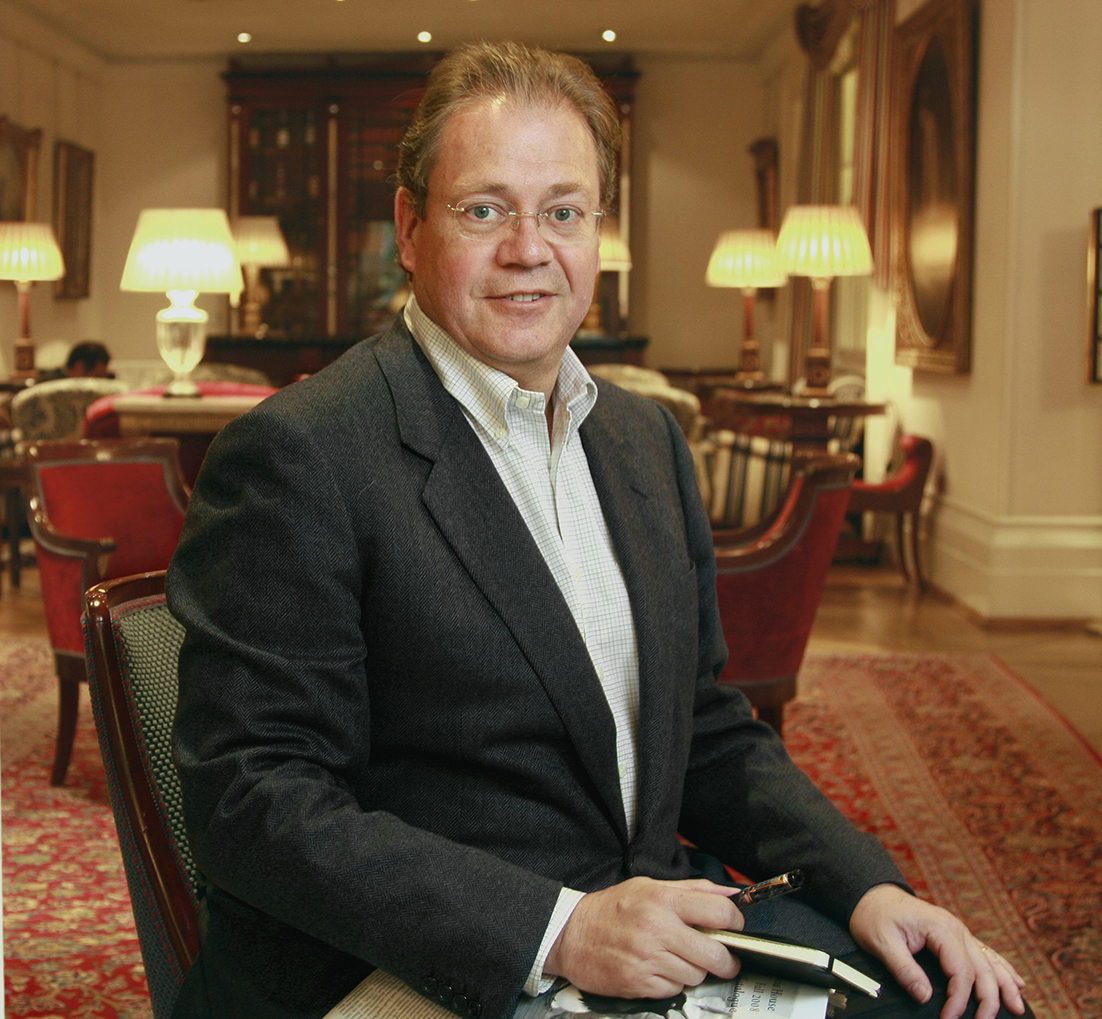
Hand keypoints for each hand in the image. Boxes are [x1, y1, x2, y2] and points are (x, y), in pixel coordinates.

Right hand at [545, 877, 743, 998]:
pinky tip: (660, 969)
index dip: (735, 922)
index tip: (734, 927)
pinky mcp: (639, 983)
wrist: (570, 934)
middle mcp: (657, 929)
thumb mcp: (649, 887)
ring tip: (679, 958)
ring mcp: (648, 959)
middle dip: (727, 960)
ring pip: (697, 975)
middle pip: (715, 953)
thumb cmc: (611, 909)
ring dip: (695, 970)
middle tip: (725, 959)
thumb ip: (692, 889)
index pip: (718, 911)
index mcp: (662, 900)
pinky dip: (673, 982)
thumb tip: (730, 894)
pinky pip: (675, 989)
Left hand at [849, 884, 1025, 1018]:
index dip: (959, 999)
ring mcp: (959, 930)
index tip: (949, 1018)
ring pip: (990, 961)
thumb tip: (925, 996)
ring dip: (1005, 986)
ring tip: (1017, 1008)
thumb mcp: (882, 942)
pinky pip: (985, 953)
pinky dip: (1002, 969)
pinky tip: (1016, 983)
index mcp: (940, 928)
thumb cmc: (875, 916)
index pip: (961, 970)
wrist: (872, 895)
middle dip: (988, 1000)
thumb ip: (904, 969)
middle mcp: (955, 928)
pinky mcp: (956, 935)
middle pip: (982, 969)